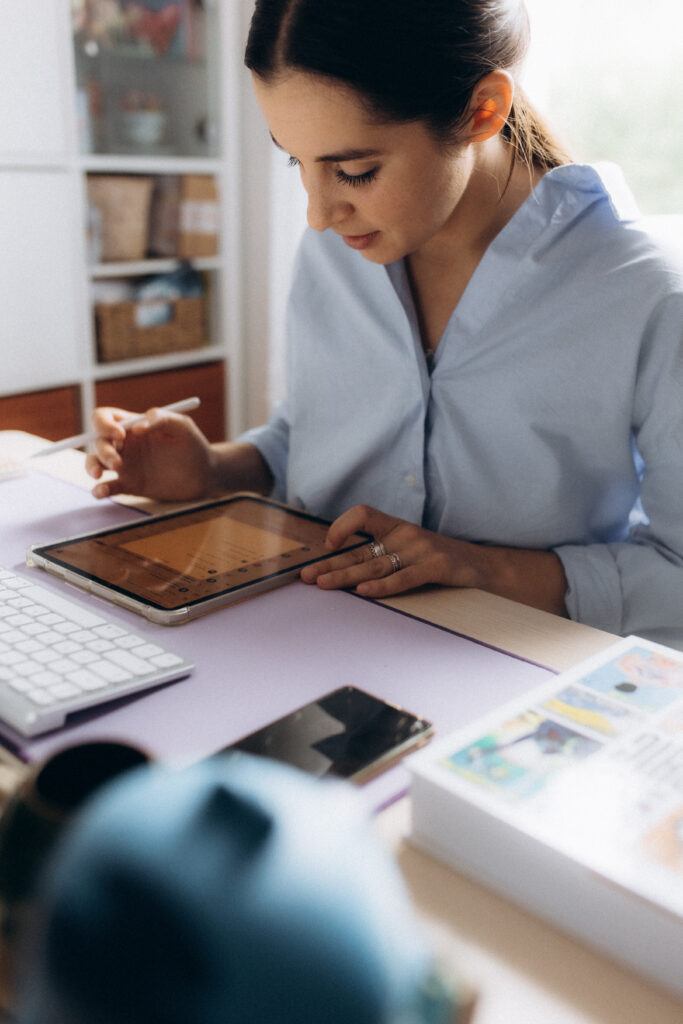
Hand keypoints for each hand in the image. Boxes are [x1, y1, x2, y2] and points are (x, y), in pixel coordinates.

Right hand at [85, 405, 217, 500]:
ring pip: (95, 462)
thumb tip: (137, 427)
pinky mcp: (130, 485)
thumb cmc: (194, 445)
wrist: (205, 475)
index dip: (104, 424)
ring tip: (100, 475)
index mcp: (133, 425)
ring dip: (92, 466)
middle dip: (103, 451)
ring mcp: (126, 465)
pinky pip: (109, 487)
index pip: (104, 418)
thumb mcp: (182, 425)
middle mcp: (125, 444)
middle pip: (98, 441)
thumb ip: (160, 418)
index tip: (120, 435)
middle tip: (119, 462)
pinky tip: (102, 492)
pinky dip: (100, 490)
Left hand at [300, 505, 484, 597]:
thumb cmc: (440, 560)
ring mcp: (421, 550)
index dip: (343, 527)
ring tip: (324, 585)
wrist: (482, 566)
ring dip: (346, 577)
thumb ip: (384, 554)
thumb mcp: (411, 549)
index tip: (329, 545)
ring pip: (375, 565)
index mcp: (398, 527)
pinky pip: (402, 578)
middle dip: (331, 564)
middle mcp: (406, 535)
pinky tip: (364, 592)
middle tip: (308, 577)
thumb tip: (347, 570)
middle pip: (361, 550)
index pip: (364, 514)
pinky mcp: (435, 567)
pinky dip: (382, 587)